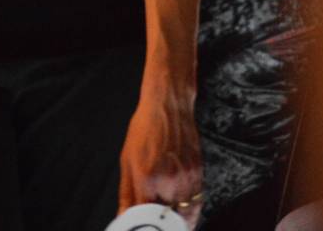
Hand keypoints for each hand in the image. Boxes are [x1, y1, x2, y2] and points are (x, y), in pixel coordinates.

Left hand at [118, 81, 202, 229]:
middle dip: (160, 224)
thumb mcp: (127, 159)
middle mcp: (169, 181)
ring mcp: (187, 179)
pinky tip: (181, 209)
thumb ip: (126, 193)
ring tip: (167, 218)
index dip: (143, 226)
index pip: (146, 218)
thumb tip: (123, 216)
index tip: (142, 227)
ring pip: (185, 216)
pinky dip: (190, 211)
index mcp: (147, 178)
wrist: (168, 105)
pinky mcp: (199, 174)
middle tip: (154, 222)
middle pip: (167, 220)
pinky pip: (197, 203)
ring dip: (176, 220)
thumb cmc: (145, 128)